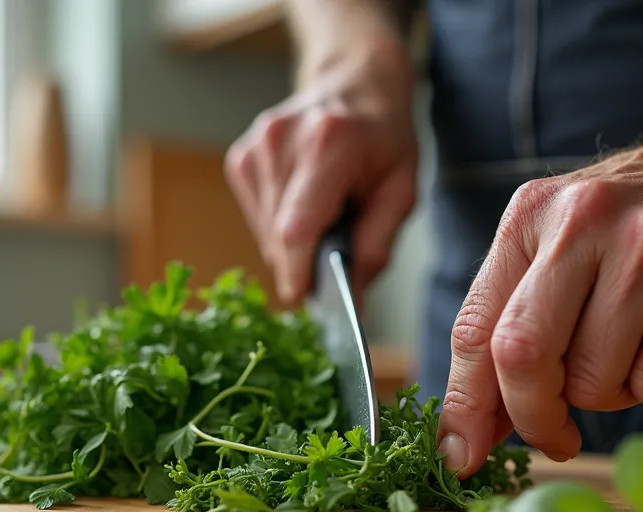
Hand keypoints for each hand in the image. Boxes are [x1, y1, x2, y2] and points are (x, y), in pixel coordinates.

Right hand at [224, 49, 418, 303]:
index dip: (299, 273)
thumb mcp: (402, 191)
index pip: (296, 230)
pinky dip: (280, 225)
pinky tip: (303, 204)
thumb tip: (352, 299)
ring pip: (265, 232)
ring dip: (293, 244)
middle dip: (304, 262)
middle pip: (278, 237)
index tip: (309, 300)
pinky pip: (256, 216)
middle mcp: (281, 141)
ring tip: (324, 218)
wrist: (355, 81)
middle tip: (334, 254)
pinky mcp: (241, 157)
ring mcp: (255, 147)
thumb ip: (376, 246)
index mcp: (328, 145)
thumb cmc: (384, 139)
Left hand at [436, 119, 642, 475]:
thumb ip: (513, 321)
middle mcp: (584, 222)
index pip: (475, 328)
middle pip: (522, 356)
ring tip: (638, 349)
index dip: (464, 405)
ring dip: (609, 396)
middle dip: (532, 416)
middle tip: (556, 434)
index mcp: (530, 215)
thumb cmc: (641, 226)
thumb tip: (472, 426)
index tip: (463, 455)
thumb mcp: (562, 245)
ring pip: (594, 381)